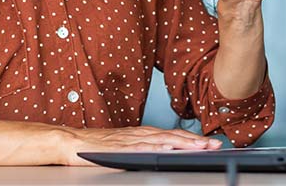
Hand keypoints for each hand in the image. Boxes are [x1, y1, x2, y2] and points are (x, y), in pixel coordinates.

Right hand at [57, 125, 221, 165]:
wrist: (70, 141)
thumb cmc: (95, 145)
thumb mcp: (124, 145)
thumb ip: (143, 147)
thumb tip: (165, 152)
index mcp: (141, 133)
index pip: (172, 135)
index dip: (192, 138)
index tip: (210, 142)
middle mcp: (138, 134)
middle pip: (172, 136)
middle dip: (195, 141)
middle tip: (214, 145)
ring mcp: (130, 140)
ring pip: (161, 141)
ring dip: (182, 144)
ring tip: (200, 148)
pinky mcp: (119, 148)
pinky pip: (141, 149)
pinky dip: (156, 149)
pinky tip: (168, 151)